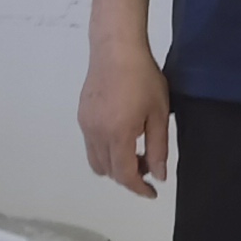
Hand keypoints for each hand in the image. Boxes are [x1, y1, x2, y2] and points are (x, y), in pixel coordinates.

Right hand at [78, 40, 171, 198]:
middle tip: (149, 162)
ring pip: (96, 161)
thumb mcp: (158, 114)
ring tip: (134, 148)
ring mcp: (86, 124)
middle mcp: (96, 133)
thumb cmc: (142, 77)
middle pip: (109, 172)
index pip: (125, 175)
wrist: (116, 48)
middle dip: (129, 175)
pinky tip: (122, 131)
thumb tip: (158, 176)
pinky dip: (105, 149)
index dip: (139, 189)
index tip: (152, 192)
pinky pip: (91, 144)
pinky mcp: (82, 115)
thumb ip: (158, 149)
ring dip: (114, 164)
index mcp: (117, 135)